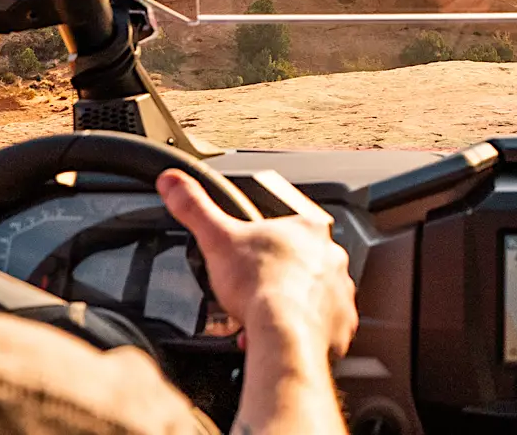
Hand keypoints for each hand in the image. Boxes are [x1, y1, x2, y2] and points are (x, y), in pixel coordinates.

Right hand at [157, 170, 356, 434]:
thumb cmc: (258, 287)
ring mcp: (340, 289)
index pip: (292, 225)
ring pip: (316, 293)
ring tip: (268, 316)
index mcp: (307, 229)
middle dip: (282, 275)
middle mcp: (331, 256)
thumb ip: (194, 207)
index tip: (255, 256)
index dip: (270, 242)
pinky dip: (308, 330)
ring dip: (296, 303)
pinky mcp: (342, 322)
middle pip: (305, 261)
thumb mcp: (216, 238)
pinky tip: (286, 334)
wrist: (282, 333)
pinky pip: (327, 324)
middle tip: (258, 289)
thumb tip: (173, 182)